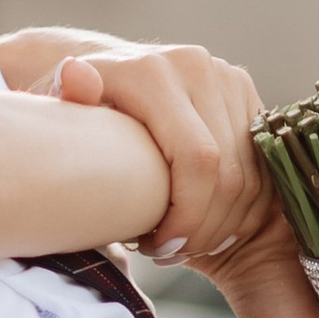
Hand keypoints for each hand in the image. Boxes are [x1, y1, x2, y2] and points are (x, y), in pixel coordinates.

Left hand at [34, 40, 267, 265]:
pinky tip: (207, 222)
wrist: (104, 69)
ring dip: (224, 223)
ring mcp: (226, 77)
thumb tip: (74, 76)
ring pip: (250, 175)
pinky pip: (261, 166)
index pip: (197, 159)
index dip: (187, 216)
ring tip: (182, 240)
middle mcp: (196, 66)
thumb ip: (67, 96)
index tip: (158, 247)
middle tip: (169, 251)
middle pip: (228, 173)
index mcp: (152, 71)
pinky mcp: (244, 93)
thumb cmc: (74, 104)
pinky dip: (240, 206)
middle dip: (204, 227)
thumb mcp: (57, 103)